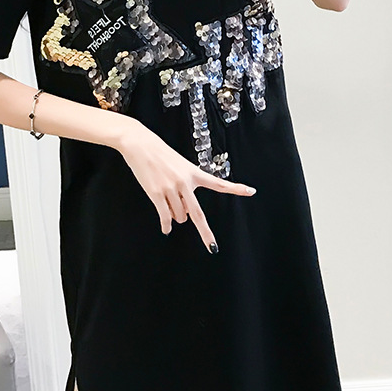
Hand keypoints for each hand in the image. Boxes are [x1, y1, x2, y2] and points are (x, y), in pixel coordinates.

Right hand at [117, 120, 255, 251]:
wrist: (140, 144)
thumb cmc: (158, 153)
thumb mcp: (179, 164)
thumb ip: (185, 185)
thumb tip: (184, 212)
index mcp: (194, 173)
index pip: (218, 183)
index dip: (235, 188)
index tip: (250, 191)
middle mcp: (185, 182)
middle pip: (197, 214)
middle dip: (205, 233)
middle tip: (211, 246)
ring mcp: (171, 189)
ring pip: (179, 215)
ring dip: (175, 216)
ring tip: (167, 204)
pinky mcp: (157, 193)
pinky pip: (164, 216)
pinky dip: (166, 225)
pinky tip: (166, 229)